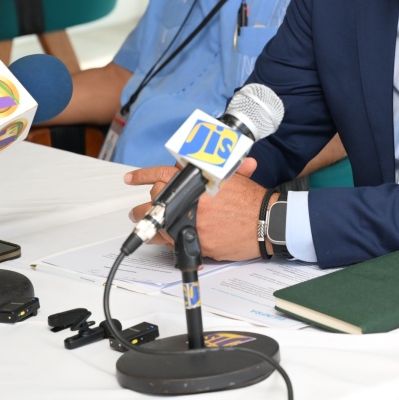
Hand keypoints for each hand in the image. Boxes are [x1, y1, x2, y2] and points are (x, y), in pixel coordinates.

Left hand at [125, 158, 263, 259]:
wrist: (267, 222)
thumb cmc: (253, 201)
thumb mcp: (233, 177)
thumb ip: (216, 169)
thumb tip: (209, 157)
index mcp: (199, 181)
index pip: (163, 174)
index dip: (143, 176)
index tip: (131, 178)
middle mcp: (192, 201)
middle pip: (156, 200)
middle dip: (145, 204)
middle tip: (139, 209)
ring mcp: (192, 223)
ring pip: (158, 224)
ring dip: (148, 224)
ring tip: (143, 224)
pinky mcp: (197, 242)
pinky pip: (172, 243)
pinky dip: (166, 240)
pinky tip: (162, 238)